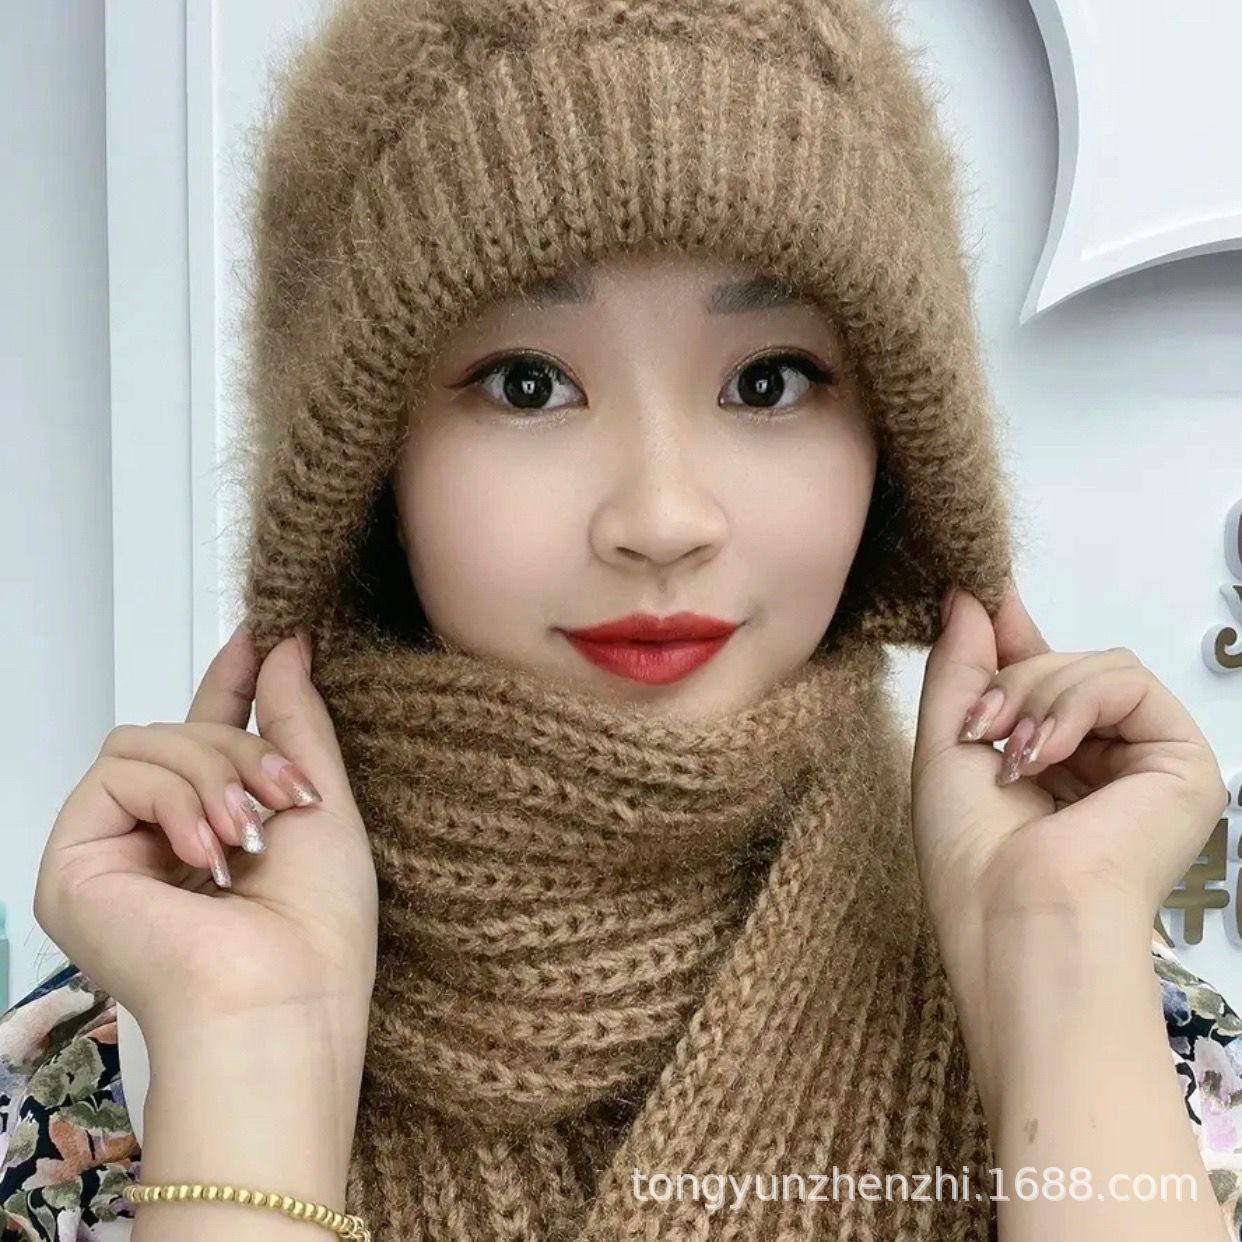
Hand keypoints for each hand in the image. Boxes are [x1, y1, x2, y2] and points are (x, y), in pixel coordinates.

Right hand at [33, 625, 378, 1043]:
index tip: (261, 635)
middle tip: (284, 797)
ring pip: (148, 742)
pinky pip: (119, 772)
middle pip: (180, 732)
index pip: (205, 736)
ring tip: (247, 835)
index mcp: (217, 830)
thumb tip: (283, 643)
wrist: (280, 1001)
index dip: (230, 683)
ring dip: (213, 773)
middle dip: (240, 748)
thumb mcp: (320, 805)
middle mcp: (158, 841)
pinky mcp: (72, 863)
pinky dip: (173, 796)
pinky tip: (205, 850)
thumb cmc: (318, 926)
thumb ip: (294, 722)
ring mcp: (112, 852)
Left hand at [910, 578, 1227, 945]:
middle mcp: (1106, 764)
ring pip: (1094, 666)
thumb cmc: (973, 860)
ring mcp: (1147, 762)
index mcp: (1055, 766)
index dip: (1012, 635)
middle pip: (1063, 666)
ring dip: (1036, 695)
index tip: (978, 594)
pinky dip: (1074, 703)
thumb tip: (969, 593)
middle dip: (1009, 682)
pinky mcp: (1185, 762)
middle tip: (979, 729)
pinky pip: (1127, 681)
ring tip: (1010, 753)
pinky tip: (1045, 752)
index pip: (1044, 678)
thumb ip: (962, 666)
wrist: (1017, 921)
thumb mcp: (947, 745)